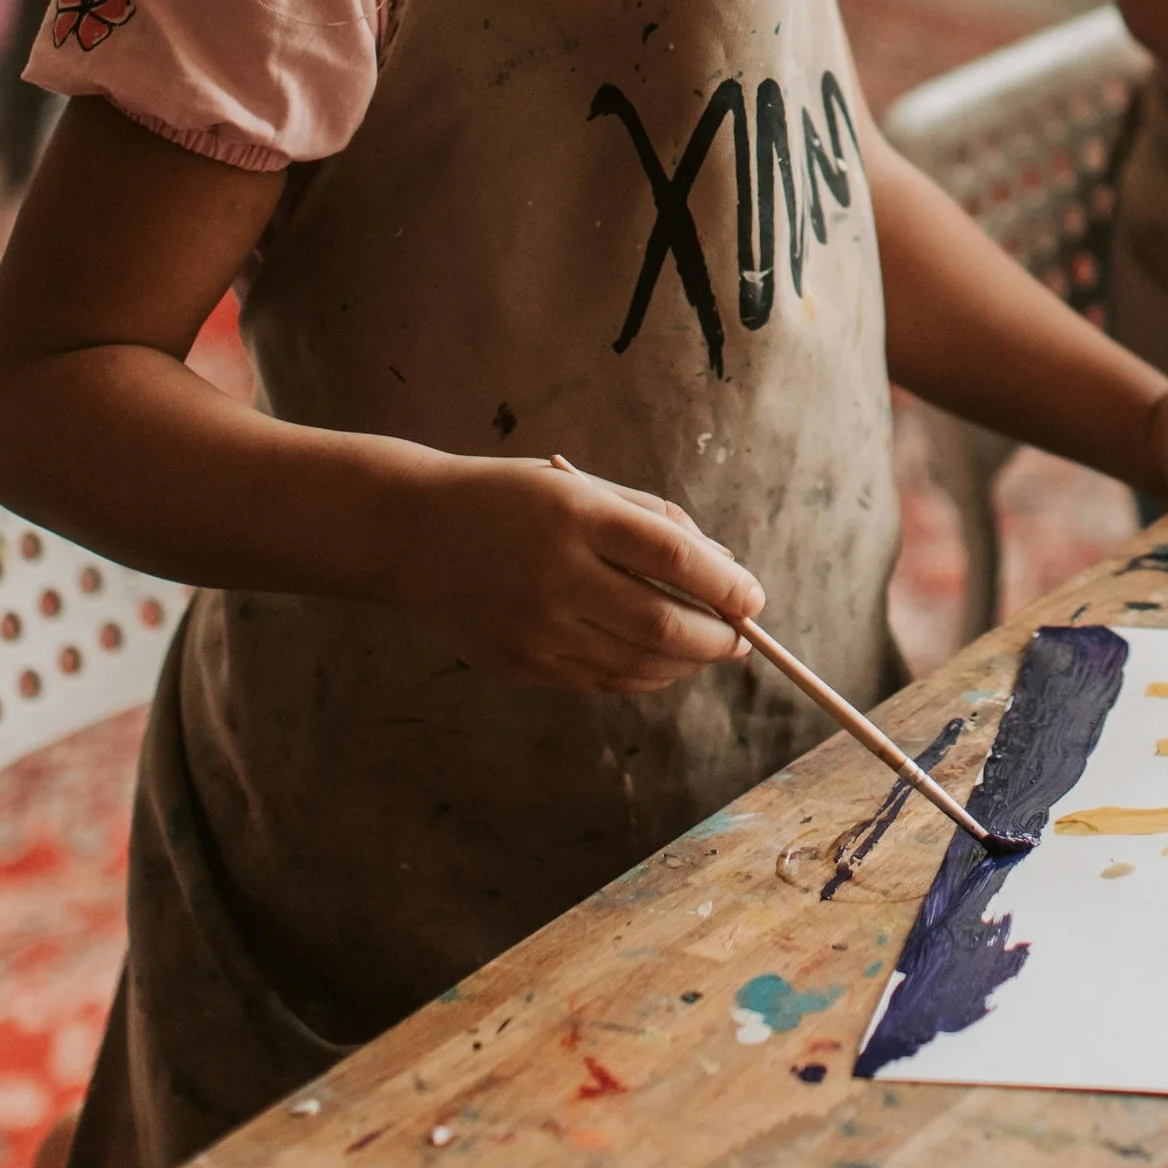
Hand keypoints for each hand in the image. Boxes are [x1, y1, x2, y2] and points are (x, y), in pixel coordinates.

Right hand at [386, 454, 761, 693]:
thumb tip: (724, 568)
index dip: (725, 584)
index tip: (754, 597)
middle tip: (742, 636)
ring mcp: (535, 628)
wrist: (413, 533)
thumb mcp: (582, 487)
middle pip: (663, 625)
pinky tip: (660, 662)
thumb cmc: (512, 500)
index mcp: (576, 515)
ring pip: (637, 666)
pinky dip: (643, 676)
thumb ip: (654, 522)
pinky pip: (600, 681)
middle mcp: (556, 574)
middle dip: (717, 638)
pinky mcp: (520, 665)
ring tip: (707, 649)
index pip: (672, 557)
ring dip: (686, 664)